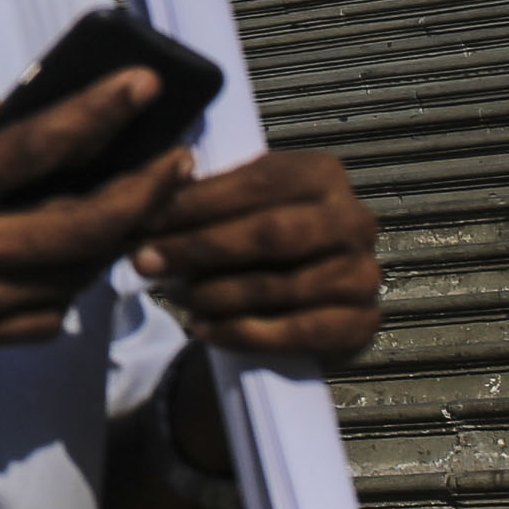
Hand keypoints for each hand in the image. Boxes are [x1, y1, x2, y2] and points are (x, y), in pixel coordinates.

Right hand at [0, 80, 192, 369]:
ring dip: (120, 239)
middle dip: (144, 191)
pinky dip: (74, 289)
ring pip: (73, 277)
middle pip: (80, 227)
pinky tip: (81, 258)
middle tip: (179, 159)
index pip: (34, 150)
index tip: (141, 86)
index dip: (97, 115)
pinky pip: (42, 319)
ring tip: (146, 202)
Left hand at [129, 150, 380, 364]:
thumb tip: (159, 181)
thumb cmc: (256, 232)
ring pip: (282, 286)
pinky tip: (204, 330)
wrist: (300, 292)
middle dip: (201, 248)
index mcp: (323, 174)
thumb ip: (201, 190)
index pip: (257, 184)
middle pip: (272, 233)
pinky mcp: (363, 322)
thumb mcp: (234, 200)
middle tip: (147, 262)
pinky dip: (245, 333)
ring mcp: (363, 273)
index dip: (196, 203)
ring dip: (219, 294)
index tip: (145, 220)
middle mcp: (354, 220)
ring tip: (175, 297)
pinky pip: (299, 332)